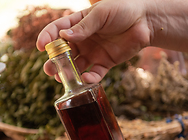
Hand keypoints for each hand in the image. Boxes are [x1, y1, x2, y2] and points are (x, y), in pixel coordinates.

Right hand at [36, 0, 152, 82]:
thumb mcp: (101, 14)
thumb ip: (84, 27)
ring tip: (62, 79)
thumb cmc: (123, 10)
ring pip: (76, 66)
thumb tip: (63, 36)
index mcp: (78, 23)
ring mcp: (93, 52)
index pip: (57, 30)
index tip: (41, 47)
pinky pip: (94, 74)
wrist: (146, 21)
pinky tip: (85, 80)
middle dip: (54, 62)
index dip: (47, 38)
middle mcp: (83, 40)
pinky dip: (89, 79)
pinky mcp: (105, 63)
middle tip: (49, 69)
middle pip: (63, 53)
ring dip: (68, 73)